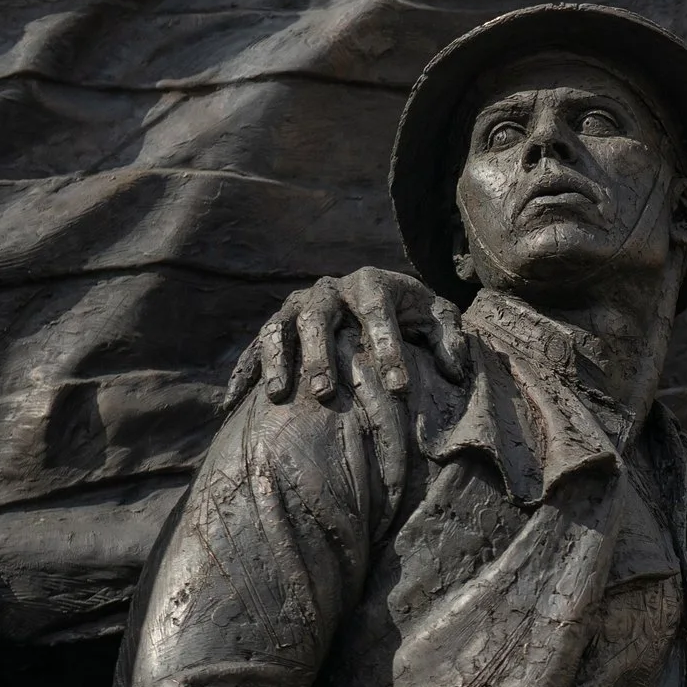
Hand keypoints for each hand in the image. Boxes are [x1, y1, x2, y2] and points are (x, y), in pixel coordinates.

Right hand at [224, 267, 468, 407]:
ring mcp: (298, 304)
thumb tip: (454, 372)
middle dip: (319, 356)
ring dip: (277, 360)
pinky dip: (244, 371)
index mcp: (371, 284)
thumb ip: (450, 339)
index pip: (378, 314)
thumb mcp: (438, 318)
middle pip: (317, 318)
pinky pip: (255, 346)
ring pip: (279, 327)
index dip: (388, 350)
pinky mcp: (279, 323)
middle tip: (324, 394)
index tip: (399, 389)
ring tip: (278, 395)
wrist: (380, 294)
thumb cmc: (413, 312)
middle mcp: (329, 290)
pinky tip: (232, 402)